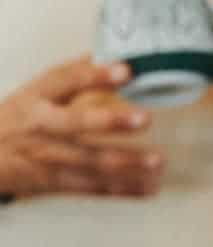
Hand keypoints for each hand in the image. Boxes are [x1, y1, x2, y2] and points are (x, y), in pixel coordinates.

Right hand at [0, 58, 162, 197]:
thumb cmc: (17, 121)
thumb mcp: (34, 92)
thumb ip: (70, 77)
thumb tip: (104, 54)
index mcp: (36, 97)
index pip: (64, 80)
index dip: (95, 75)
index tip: (126, 71)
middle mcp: (42, 126)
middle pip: (75, 122)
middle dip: (111, 121)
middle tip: (144, 118)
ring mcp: (49, 156)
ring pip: (90, 161)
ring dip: (127, 162)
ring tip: (157, 160)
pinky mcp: (57, 183)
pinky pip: (94, 187)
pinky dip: (124, 189)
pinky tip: (149, 186)